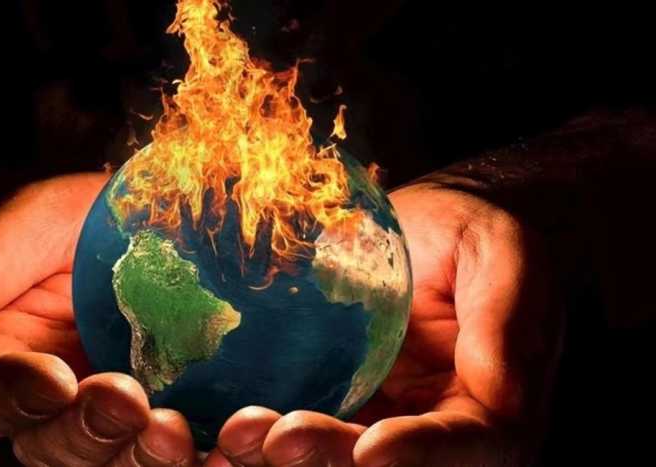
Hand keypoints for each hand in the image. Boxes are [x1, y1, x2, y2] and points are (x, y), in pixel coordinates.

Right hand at [0, 174, 201, 466]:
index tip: (52, 382)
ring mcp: (131, 416)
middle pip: (56, 446)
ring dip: (147, 457)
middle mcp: (64, 401)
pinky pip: (197, 454)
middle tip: (128, 403)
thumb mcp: (41, 223)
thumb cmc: (104, 215)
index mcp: (12, 358)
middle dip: (88, 433)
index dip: (15, 396)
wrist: (191, 215)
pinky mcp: (194, 417)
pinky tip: (240, 438)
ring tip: (178, 432)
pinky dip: (216, 454)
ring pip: (122, 463)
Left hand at [211, 180, 563, 465]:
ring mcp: (379, 416)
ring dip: (281, 455)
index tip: (370, 447)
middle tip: (275, 437)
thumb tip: (501, 393)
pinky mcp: (336, 396)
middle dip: (330, 458)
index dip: (418, 455)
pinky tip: (222, 425)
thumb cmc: (474, 230)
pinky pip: (300, 422)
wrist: (431, 222)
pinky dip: (261, 433)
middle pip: (382, 464)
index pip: (461, 447)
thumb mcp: (503, 253)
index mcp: (491, 408)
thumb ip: (506, 318)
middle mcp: (432, 427)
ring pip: (334, 455)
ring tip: (235, 433)